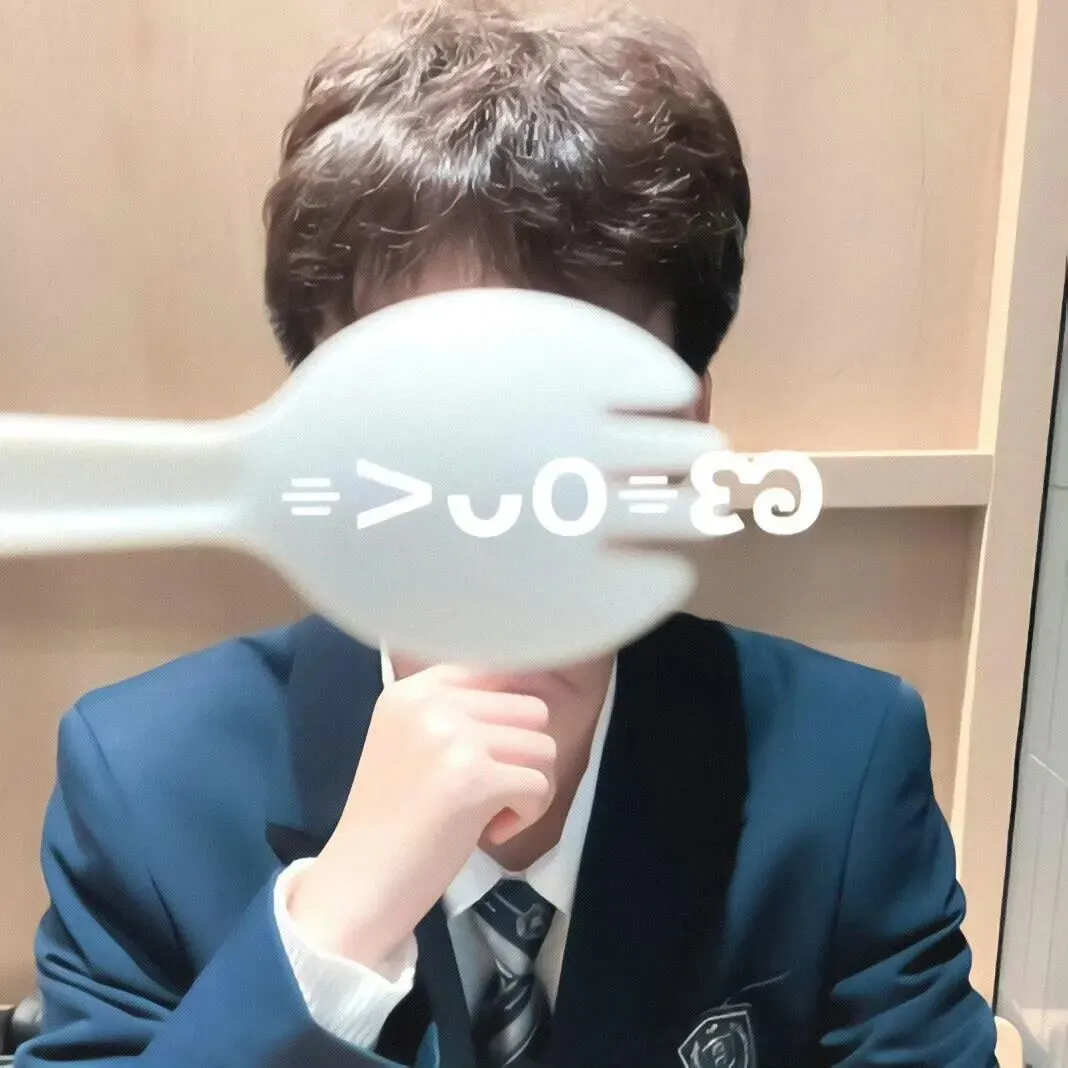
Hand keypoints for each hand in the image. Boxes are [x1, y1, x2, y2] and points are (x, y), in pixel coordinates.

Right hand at [287, 664, 555, 967]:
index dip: (510, 718)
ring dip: (530, 786)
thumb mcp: (411, 740)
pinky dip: (528, 815)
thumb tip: (532, 688)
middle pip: (530, 709)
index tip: (494, 754)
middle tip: (492, 791)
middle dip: (524, 755)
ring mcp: (453, 737)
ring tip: (491, 812)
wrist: (359, 882)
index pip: (496, 672)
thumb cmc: (390, 820)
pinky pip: (540, 785)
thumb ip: (458, 712)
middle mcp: (431, 702)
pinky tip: (491, 832)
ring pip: (543, 746)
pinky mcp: (475, 778)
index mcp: (413, 689)